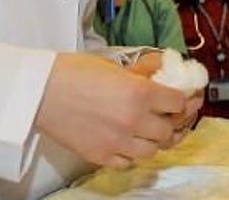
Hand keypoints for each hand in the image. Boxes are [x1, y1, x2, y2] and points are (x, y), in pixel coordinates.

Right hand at [34, 52, 189, 168]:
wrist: (41, 91)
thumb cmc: (73, 72)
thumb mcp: (115, 65)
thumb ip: (142, 72)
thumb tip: (161, 70)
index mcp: (140, 93)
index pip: (178, 103)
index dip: (185, 100)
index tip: (187, 98)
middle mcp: (134, 120)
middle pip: (169, 130)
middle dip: (174, 122)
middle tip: (173, 116)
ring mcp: (118, 141)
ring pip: (152, 150)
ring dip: (155, 140)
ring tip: (153, 131)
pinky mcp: (101, 156)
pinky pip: (128, 162)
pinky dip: (132, 154)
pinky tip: (130, 143)